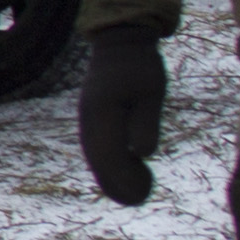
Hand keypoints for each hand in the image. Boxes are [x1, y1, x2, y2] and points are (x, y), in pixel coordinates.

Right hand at [77, 23, 166, 205]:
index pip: (109, 157)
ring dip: (114, 177)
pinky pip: (98, 150)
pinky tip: (129, 171)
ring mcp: (88, 121)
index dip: (125, 179)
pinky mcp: (94, 120)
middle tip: (143, 197)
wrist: (120, 43)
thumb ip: (146, 121)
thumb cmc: (140, 66)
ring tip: (138, 191)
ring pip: (96, 159)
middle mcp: (89, 121)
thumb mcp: (151, 91)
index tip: (146, 190)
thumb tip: (143, 153)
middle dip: (118, 185)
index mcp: (101, 114)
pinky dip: (110, 165)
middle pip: (98, 163)